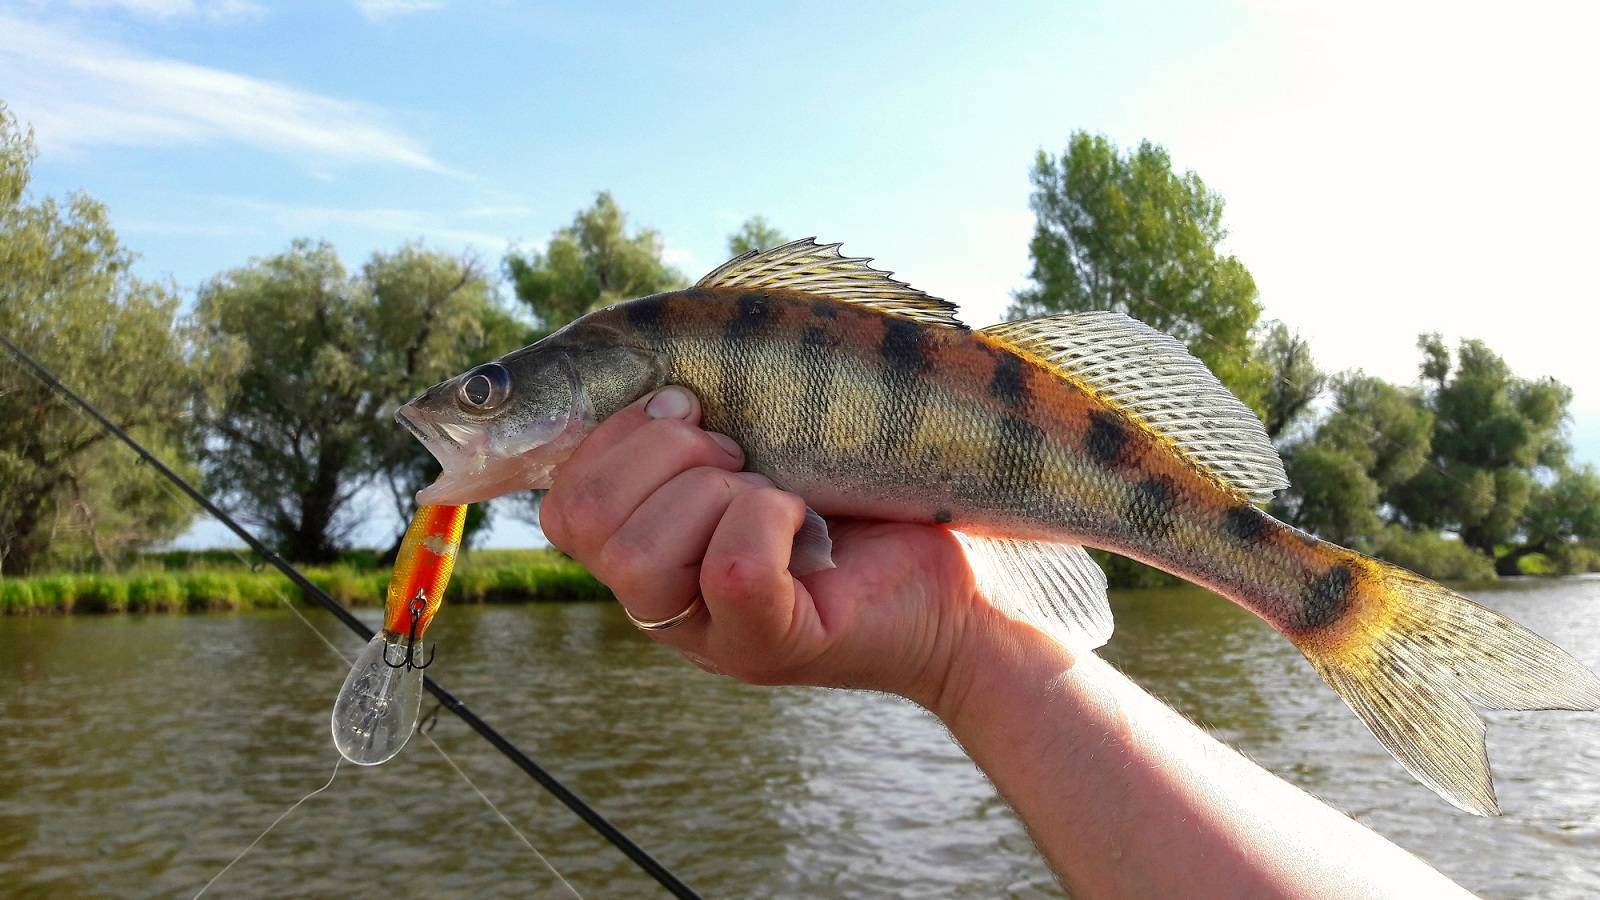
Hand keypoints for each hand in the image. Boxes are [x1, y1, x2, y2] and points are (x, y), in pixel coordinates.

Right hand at [539, 385, 984, 708]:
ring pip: (638, 558)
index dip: (614, 436)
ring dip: (710, 492)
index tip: (692, 406)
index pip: (563, 503)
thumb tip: (661, 379)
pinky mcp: (772, 647)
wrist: (962, 581)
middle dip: (661, 454)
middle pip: (585, 521)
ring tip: (772, 488)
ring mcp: (711, 637)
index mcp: (649, 552)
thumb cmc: (864, 498)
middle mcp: (663, 605)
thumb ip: (699, 427)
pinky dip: (767, 522)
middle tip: (739, 453)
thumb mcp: (767, 446)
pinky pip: (731, 574)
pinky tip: (806, 521)